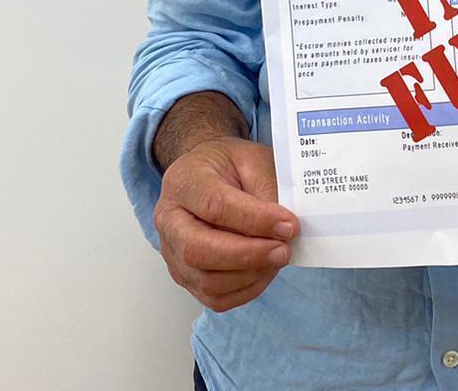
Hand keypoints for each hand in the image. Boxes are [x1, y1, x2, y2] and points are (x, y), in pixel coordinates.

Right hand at [153, 137, 299, 313]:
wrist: (207, 173)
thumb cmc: (229, 165)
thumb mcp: (253, 160)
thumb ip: (267, 191)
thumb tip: (284, 230)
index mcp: (183, 181)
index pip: (215, 206)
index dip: (255, 220)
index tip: (289, 225)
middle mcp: (168, 219)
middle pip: (199, 250)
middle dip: (248, 255)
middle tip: (284, 250)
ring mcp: (172, 252)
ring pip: (206, 281)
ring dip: (250, 275)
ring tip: (278, 257)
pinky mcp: (184, 275)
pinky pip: (213, 297)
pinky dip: (245, 290)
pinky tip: (264, 271)